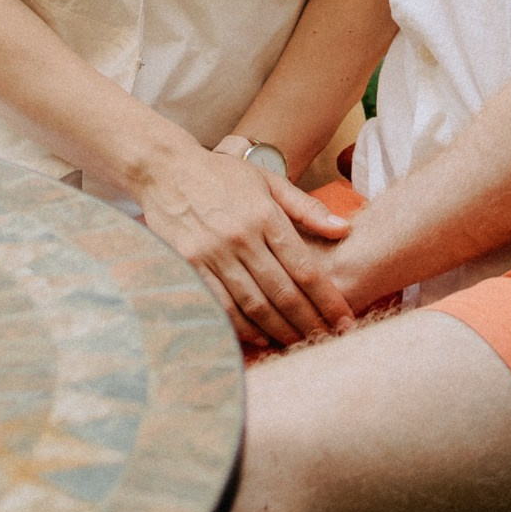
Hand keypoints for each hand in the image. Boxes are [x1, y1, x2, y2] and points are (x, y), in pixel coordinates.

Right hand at [134, 140, 353, 349]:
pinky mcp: (189, 266)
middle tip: (327, 338)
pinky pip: (221, 305)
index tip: (343, 317)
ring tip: (300, 342)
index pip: (304, 267)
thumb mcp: (269, 181)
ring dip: (280, 329)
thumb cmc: (222, 175)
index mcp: (265, 216)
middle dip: (309, 320)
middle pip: (282, 292)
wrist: (166, 170)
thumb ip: (307, 208)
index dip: (327, 298)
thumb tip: (344, 230)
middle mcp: (241, 237)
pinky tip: (261, 336)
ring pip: (254, 304)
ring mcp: (213, 254)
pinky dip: (243, 326)